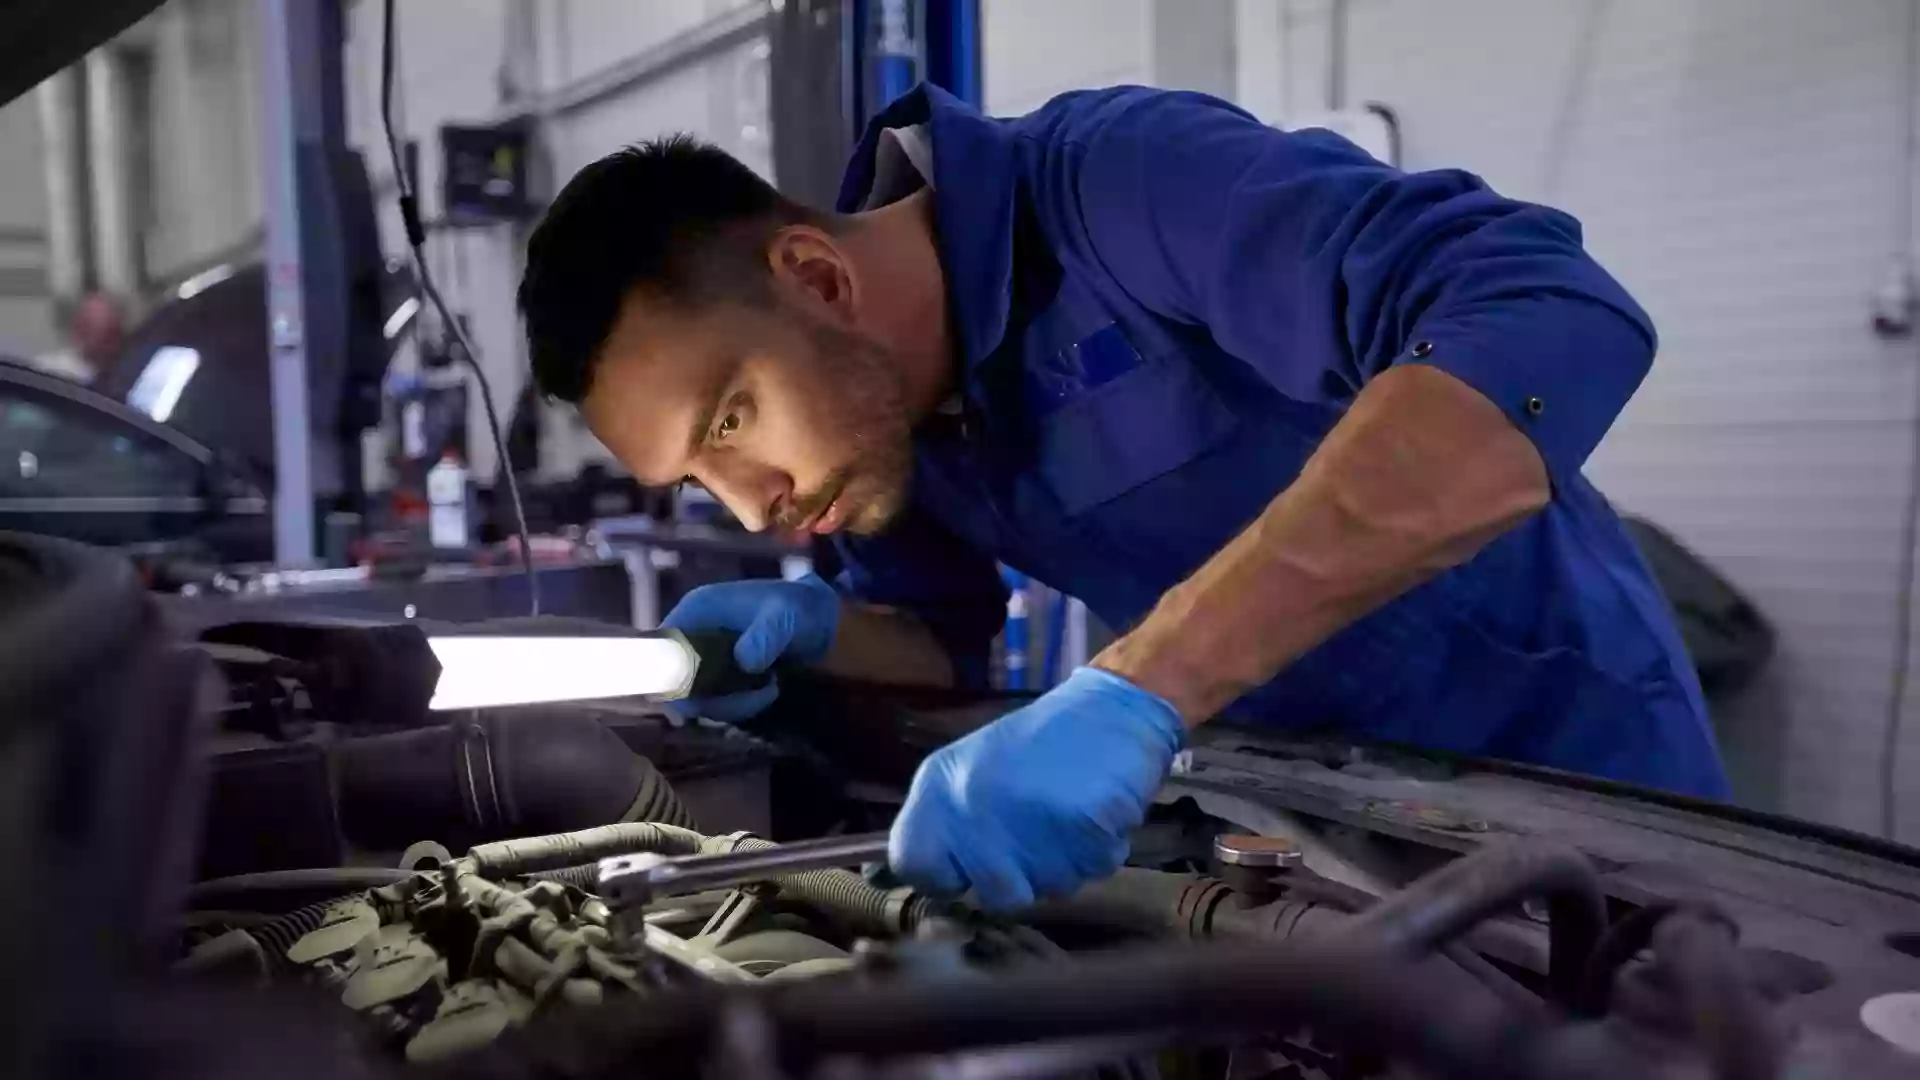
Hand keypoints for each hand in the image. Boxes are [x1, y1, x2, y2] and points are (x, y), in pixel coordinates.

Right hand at [661, 574, 839, 721]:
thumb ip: (765, 636)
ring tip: (768, 690)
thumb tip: (743, 662)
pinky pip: (716, 701)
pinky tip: (769, 692)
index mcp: (697, 610)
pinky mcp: (722, 676)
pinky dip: (739, 705)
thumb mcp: (786, 616)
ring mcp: (707, 657)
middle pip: (675, 680)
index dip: (669, 674)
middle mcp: (694, 634)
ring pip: (697, 696)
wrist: (823, 621)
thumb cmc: (800, 609)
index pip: (661, 646)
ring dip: (730, 704)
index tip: (699, 697)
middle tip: (748, 698)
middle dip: (709, 698)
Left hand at [888, 667, 1184, 908]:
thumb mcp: (968, 770)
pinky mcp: (1083, 831)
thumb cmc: (1039, 743)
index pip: (912, 865)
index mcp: (939, 788)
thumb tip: (886, 879)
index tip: (966, 867)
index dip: (943, 877)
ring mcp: (1030, 823)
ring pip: (1047, 890)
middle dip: (1019, 877)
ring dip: (1062, 864)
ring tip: (1067, 814)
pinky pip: (1091, 871)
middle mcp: (976, 808)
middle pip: (992, 895)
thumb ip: (937, 826)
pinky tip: (1094, 811)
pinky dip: (1098, 850)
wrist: (1112, 709)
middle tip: (1036, 834)